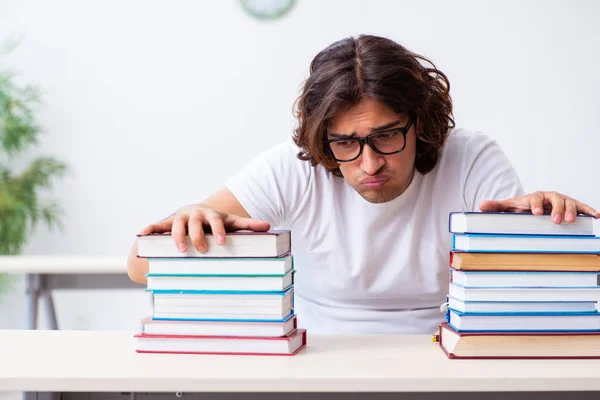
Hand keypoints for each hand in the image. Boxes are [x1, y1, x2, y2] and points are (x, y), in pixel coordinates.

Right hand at [138, 204, 269, 252]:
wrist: (196, 212)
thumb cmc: (216, 221)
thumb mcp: (232, 222)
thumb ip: (249, 225)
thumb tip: (269, 227)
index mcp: (211, 215)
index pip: (216, 221)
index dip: (219, 231)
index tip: (223, 243)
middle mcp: (194, 214)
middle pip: (195, 224)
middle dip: (198, 236)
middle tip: (202, 250)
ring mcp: (180, 218)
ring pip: (176, 226)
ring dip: (177, 237)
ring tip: (180, 251)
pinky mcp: (167, 223)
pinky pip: (157, 226)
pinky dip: (150, 229)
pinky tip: (142, 234)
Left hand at [479, 191, 599, 223]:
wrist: (535, 206)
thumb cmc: (522, 208)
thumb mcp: (509, 207)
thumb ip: (497, 206)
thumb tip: (480, 205)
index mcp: (534, 197)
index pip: (535, 198)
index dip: (535, 204)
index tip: (536, 213)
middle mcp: (550, 197)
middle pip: (556, 199)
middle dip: (556, 209)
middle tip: (556, 220)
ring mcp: (562, 201)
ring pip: (569, 203)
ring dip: (572, 211)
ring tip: (572, 221)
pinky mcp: (572, 206)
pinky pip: (582, 207)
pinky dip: (589, 210)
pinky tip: (597, 216)